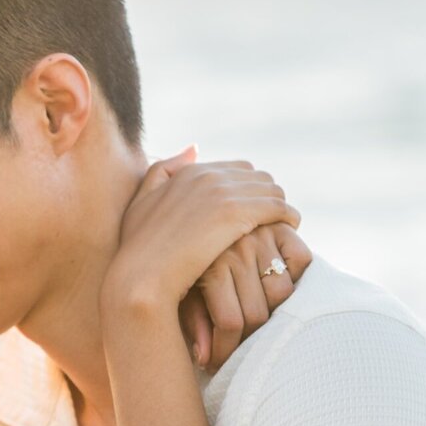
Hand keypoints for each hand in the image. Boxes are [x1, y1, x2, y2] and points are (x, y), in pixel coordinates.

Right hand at [105, 153, 302, 345]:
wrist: (140, 277)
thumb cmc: (137, 251)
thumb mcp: (141, 203)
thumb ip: (164, 171)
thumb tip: (194, 148)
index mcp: (189, 173)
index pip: (238, 170)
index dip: (249, 191)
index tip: (253, 212)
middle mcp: (206, 175)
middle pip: (258, 177)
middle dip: (267, 197)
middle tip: (273, 220)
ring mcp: (222, 192)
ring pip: (272, 190)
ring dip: (280, 207)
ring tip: (282, 227)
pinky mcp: (236, 212)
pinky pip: (278, 207)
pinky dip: (287, 217)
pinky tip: (289, 231)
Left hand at [181, 214, 312, 371]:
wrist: (191, 218)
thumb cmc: (184, 269)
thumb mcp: (181, 294)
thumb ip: (194, 324)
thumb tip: (204, 359)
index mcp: (210, 266)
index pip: (232, 322)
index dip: (226, 350)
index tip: (217, 363)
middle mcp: (237, 249)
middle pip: (259, 313)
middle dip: (248, 339)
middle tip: (237, 347)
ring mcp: (261, 236)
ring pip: (283, 290)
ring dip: (276, 311)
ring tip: (260, 321)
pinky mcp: (279, 226)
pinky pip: (302, 258)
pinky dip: (297, 273)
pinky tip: (279, 284)